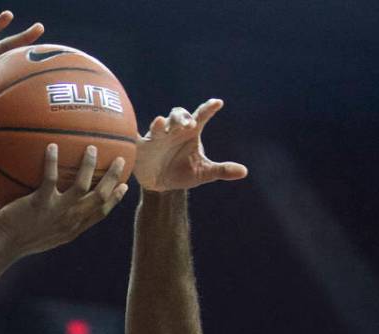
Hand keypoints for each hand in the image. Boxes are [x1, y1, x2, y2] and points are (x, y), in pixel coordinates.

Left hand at [0, 144, 128, 257]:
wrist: (3, 247)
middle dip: (113, 177)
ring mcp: (56, 212)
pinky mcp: (40, 203)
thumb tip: (58, 206)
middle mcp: (69, 221)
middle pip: (100, 197)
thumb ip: (57, 221)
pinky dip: (52, 161)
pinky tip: (52, 146)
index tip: (124, 185)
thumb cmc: (19, 240)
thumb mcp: (45, 235)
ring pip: (82, 186)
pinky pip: (50, 178)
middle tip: (119, 159)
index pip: (101, 213)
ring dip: (88, 166)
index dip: (115, 199)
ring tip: (91, 148)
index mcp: (73, 229)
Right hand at [133, 99, 247, 191]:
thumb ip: (222, 170)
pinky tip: (135, 135)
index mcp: (191, 133)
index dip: (209, 108)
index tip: (218, 103)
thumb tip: (244, 172)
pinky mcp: (142, 146)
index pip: (201, 116)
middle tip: (189, 124)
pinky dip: (135, 135)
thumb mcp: (204, 173)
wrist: (161, 185)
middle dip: (182, 117)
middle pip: (178, 115)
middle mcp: (174, 130)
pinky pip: (137, 138)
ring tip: (162, 124)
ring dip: (161, 123)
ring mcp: (157, 137)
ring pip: (159, 124)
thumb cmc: (183, 173)